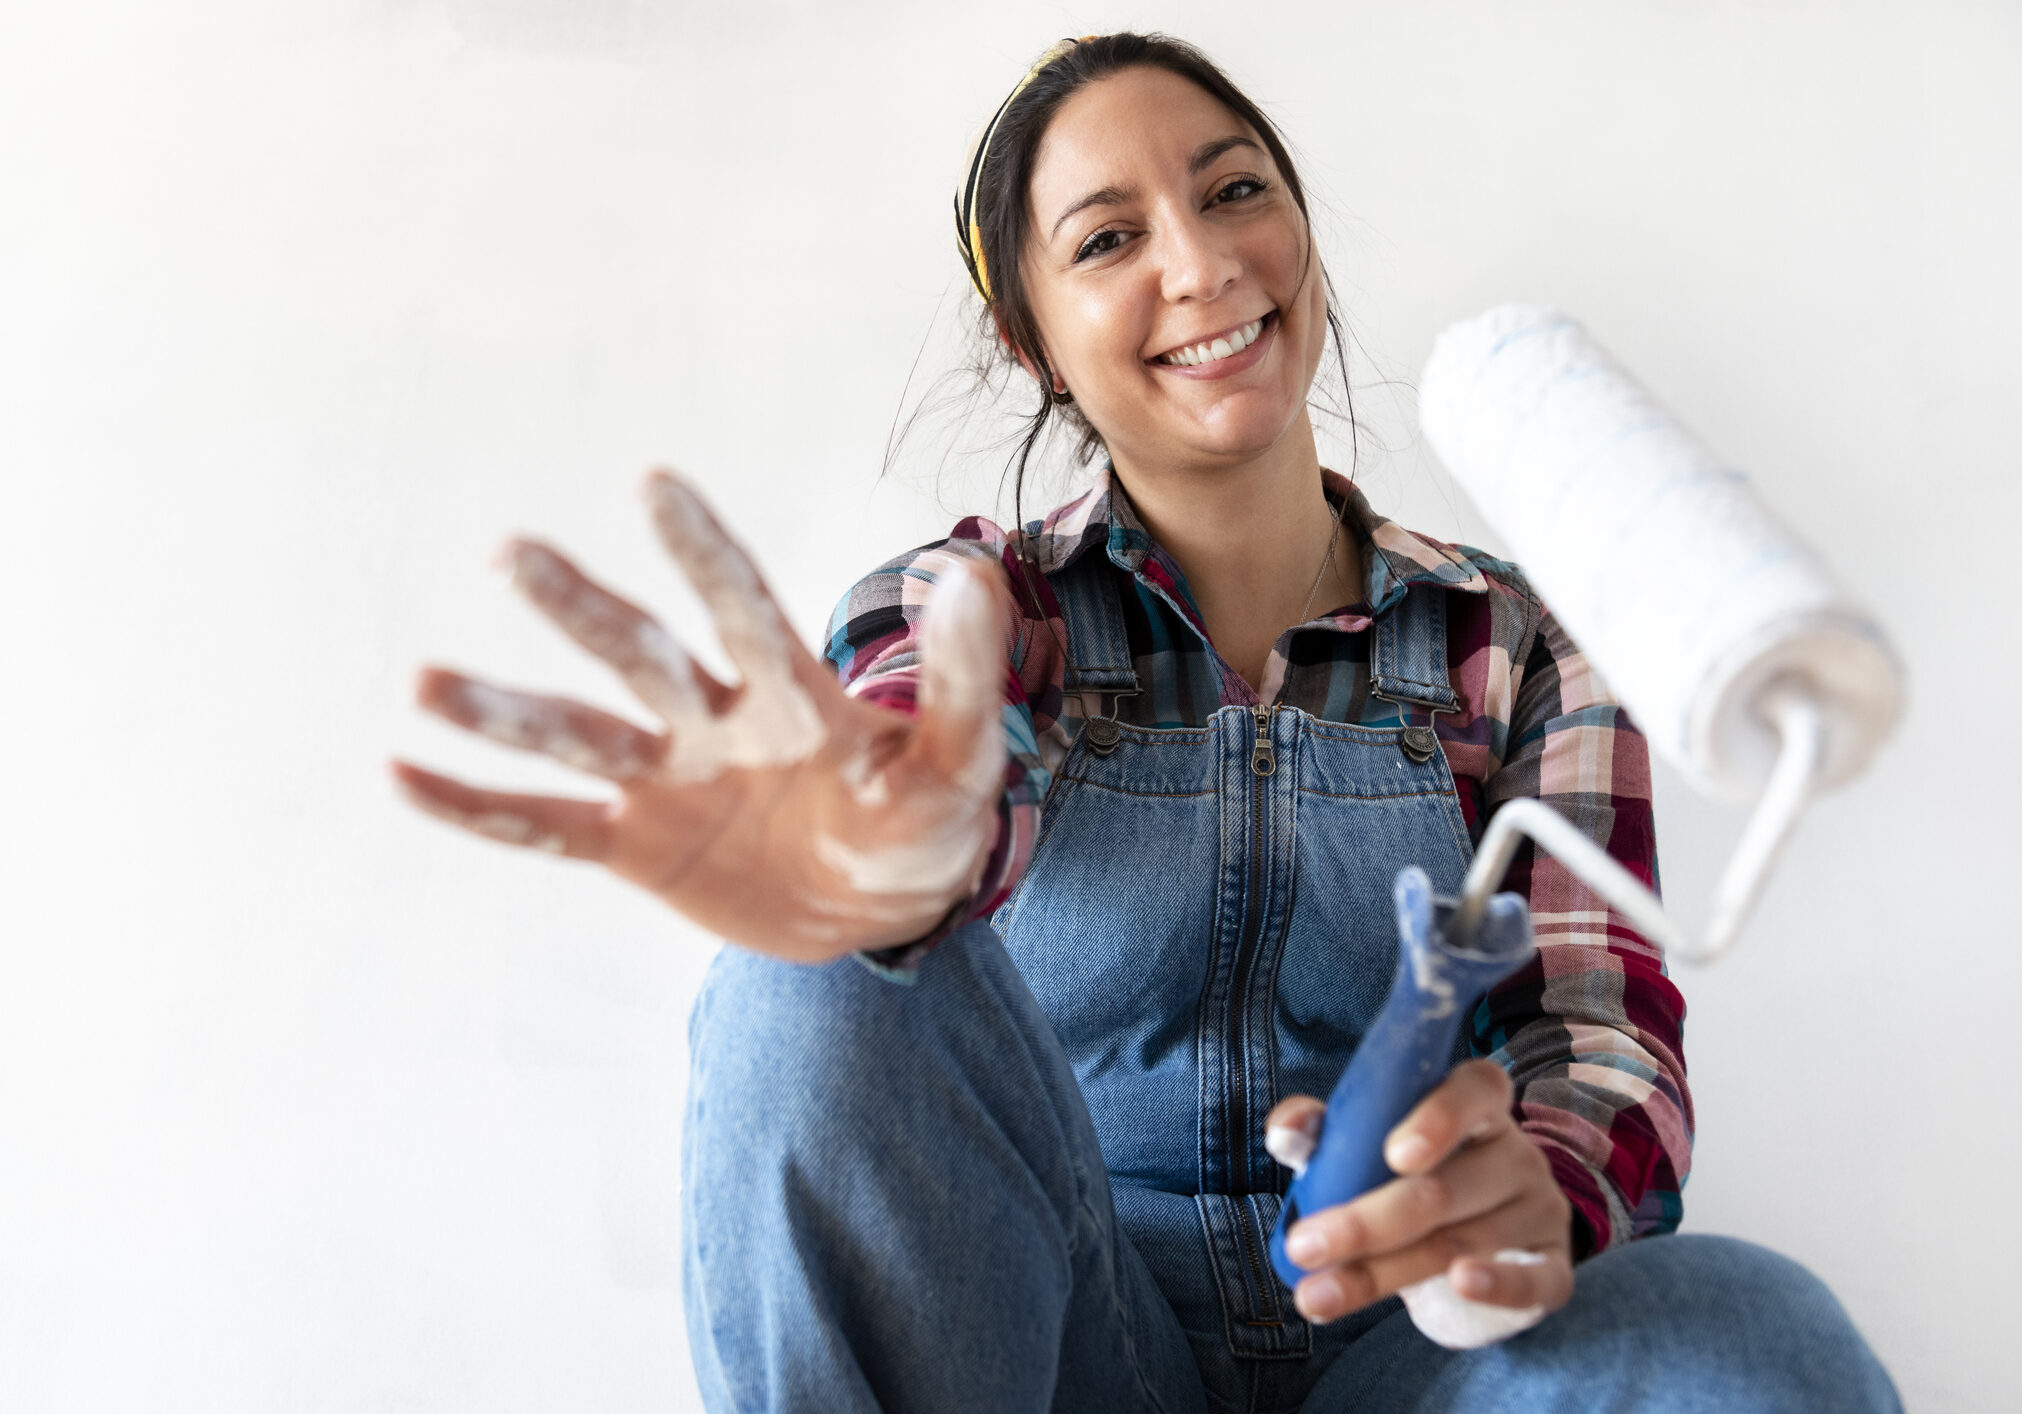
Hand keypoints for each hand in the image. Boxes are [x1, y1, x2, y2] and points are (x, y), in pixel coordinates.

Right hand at [389, 469, 1010, 961]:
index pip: (739, 607)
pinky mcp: (635, 844)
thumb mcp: (957, 763)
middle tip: (511, 553)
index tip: (654, 483)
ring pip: (576, 737)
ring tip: (424, 684)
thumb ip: (959, 683)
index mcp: (787, 691)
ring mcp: (666, 779)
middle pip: (637, 655)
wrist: (883, 908)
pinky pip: (546, 825)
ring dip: (503, 715)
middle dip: (579, 610)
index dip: (701, 552)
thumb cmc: (923, 821)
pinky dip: (479, 805)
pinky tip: (401, 772)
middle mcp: (712, 719)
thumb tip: (968, 577)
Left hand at [1266, 1059, 1574, 1323]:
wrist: (1489, 1224)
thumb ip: (1325, 1130)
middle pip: (1443, 1188)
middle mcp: (1517, 1150)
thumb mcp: (1370, 1141)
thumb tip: (1286, 1129)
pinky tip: (1461, 1285)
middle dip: (1366, 1222)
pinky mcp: (1556, 1265)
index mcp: (1476, 1102)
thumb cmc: (1416, 1170)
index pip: (1472, 1091)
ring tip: (1318, 1295)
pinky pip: (1535, 1280)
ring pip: (1461, 1241)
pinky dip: (1499, 1285)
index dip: (1437, 1118)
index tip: (1393, 1154)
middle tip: (1302, 1248)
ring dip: (1383, 1272)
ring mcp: (1541, 1208)